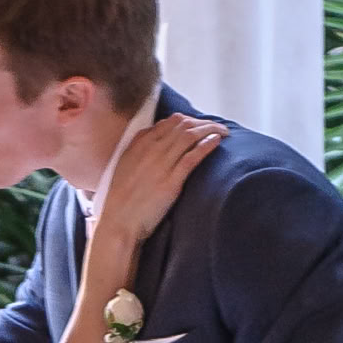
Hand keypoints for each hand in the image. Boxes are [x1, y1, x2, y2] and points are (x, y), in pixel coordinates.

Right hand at [90, 116, 224, 255]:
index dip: (188, 120)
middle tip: (216, 127)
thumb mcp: (125, 166)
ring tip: (222, 131)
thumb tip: (156, 140)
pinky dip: (207, 145)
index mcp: (138, 145)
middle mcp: (150, 149)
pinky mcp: (171, 181)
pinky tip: (217, 141)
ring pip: (190, 136)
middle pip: (183, 125)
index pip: (169, 122)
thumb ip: (139, 150)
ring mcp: (161, 164)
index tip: (198, 125)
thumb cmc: (121, 199)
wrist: (119, 222)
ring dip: (210, 129)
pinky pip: (192, 156)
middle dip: (203, 123)